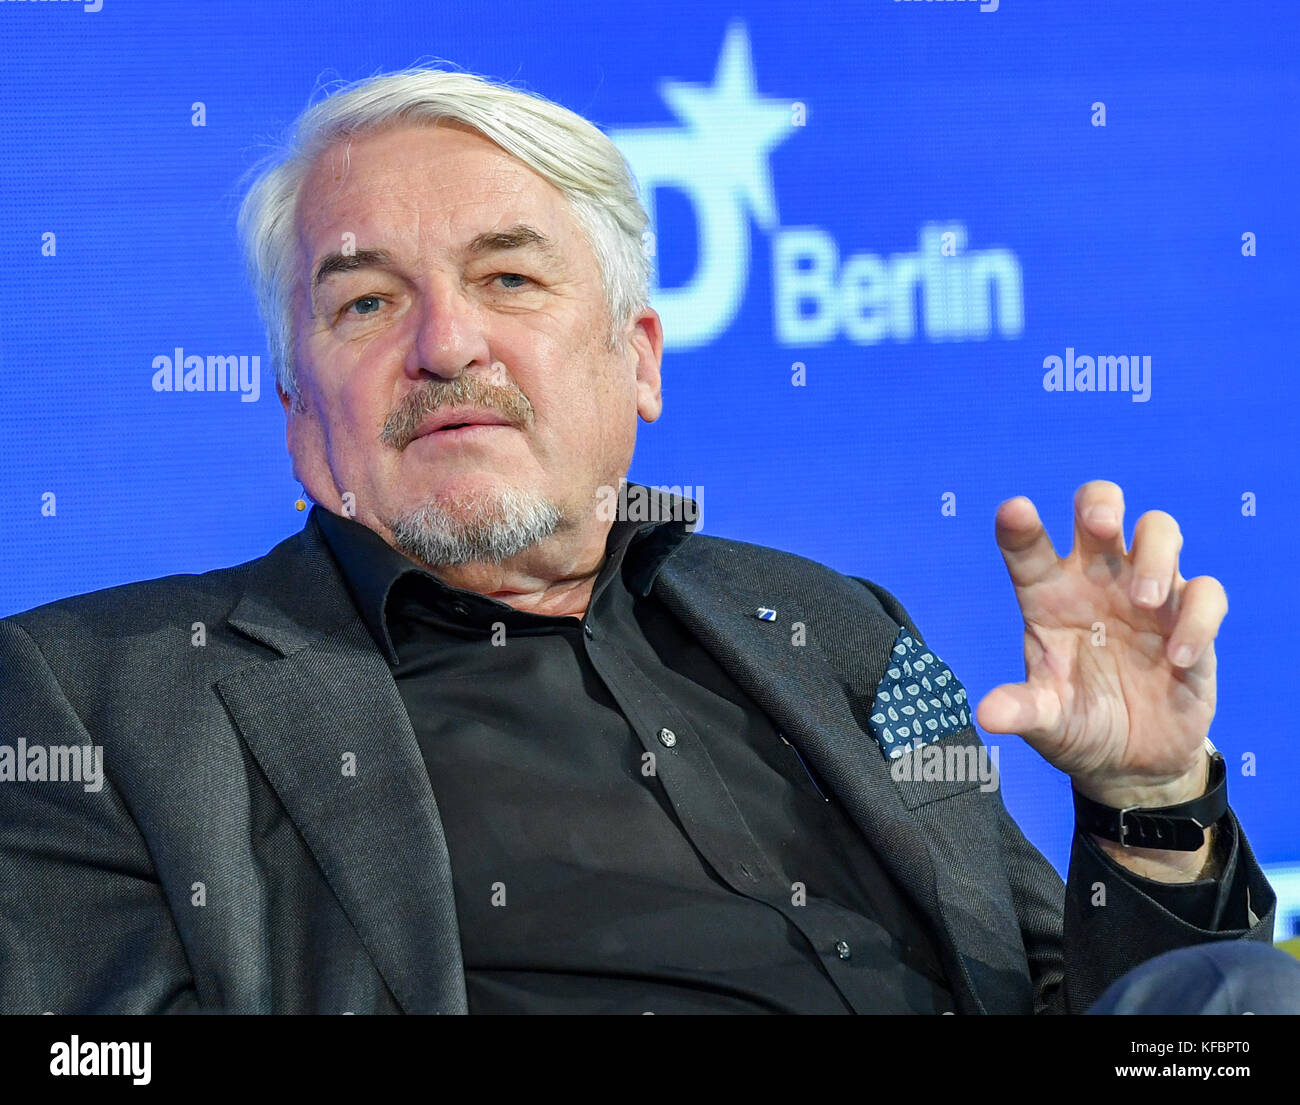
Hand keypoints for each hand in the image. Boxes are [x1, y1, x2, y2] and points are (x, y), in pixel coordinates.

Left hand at [975, 481, 1225, 826]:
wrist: (1132, 761)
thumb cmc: (1078, 725)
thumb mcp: (1047, 722)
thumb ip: (1023, 711)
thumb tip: (988, 716)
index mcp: (1047, 597)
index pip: (1027, 548)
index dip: (1019, 526)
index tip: (1015, 511)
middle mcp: (1095, 582)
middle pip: (1098, 507)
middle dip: (1101, 504)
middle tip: (1101, 527)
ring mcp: (1146, 595)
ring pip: (1159, 530)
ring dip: (1155, 554)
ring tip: (1145, 601)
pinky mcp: (1191, 619)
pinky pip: (1205, 592)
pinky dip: (1197, 617)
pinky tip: (1178, 658)